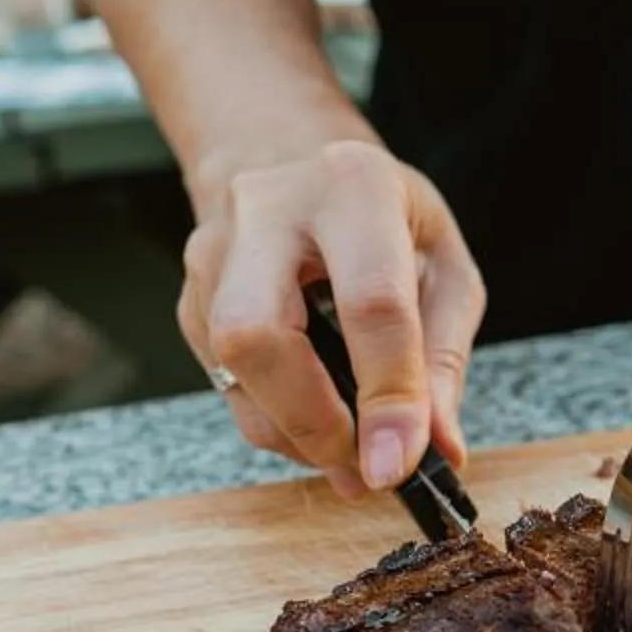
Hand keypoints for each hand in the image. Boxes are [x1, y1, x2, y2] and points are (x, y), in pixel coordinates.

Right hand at [177, 139, 486, 494]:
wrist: (293, 162)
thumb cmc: (382, 217)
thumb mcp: (442, 265)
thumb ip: (442, 356)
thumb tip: (438, 447)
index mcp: (352, 186)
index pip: (370, 303)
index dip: (388, 394)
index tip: (402, 464)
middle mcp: (267, 211)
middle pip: (258, 332)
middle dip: (313, 419)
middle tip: (364, 470)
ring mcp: (213, 253)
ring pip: (232, 365)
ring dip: (296, 434)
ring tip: (352, 458)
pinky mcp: (190, 297)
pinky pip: (225, 383)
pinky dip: (277, 422)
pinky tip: (317, 425)